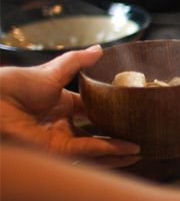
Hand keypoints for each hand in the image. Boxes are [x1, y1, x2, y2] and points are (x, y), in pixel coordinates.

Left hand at [0, 45, 140, 166]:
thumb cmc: (15, 84)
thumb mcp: (53, 70)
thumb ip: (78, 61)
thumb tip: (100, 49)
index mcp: (62, 104)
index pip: (93, 109)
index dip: (112, 111)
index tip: (133, 109)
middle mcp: (63, 124)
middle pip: (98, 133)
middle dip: (119, 135)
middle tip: (143, 134)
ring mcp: (61, 139)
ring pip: (97, 148)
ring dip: (119, 150)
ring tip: (143, 149)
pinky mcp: (57, 151)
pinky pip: (89, 151)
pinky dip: (110, 151)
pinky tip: (129, 148)